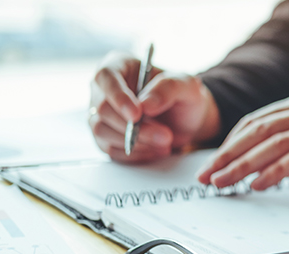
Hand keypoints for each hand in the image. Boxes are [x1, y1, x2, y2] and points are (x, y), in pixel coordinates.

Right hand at [89, 51, 219, 162]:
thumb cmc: (185, 96)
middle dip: (134, 127)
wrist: (187, 120)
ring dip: (135, 142)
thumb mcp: (187, 85)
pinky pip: (109, 148)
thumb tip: (145, 104)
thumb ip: (168, 88)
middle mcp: (104, 88)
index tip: (137, 115)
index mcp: (120, 65)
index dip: (118, 97)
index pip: (105, 77)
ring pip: (102, 130)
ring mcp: (101, 113)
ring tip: (165, 143)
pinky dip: (135, 153)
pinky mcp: (105, 136)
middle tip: (165, 136)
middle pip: (102, 108)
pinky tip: (156, 150)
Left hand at [195, 89, 288, 204]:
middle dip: (229, 154)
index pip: (259, 119)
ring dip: (244, 165)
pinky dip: (272, 172)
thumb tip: (245, 163)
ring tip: (225, 183)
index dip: (231, 142)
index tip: (213, 163)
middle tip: (208, 175)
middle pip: (261, 128)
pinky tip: (257, 185)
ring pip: (274, 142)